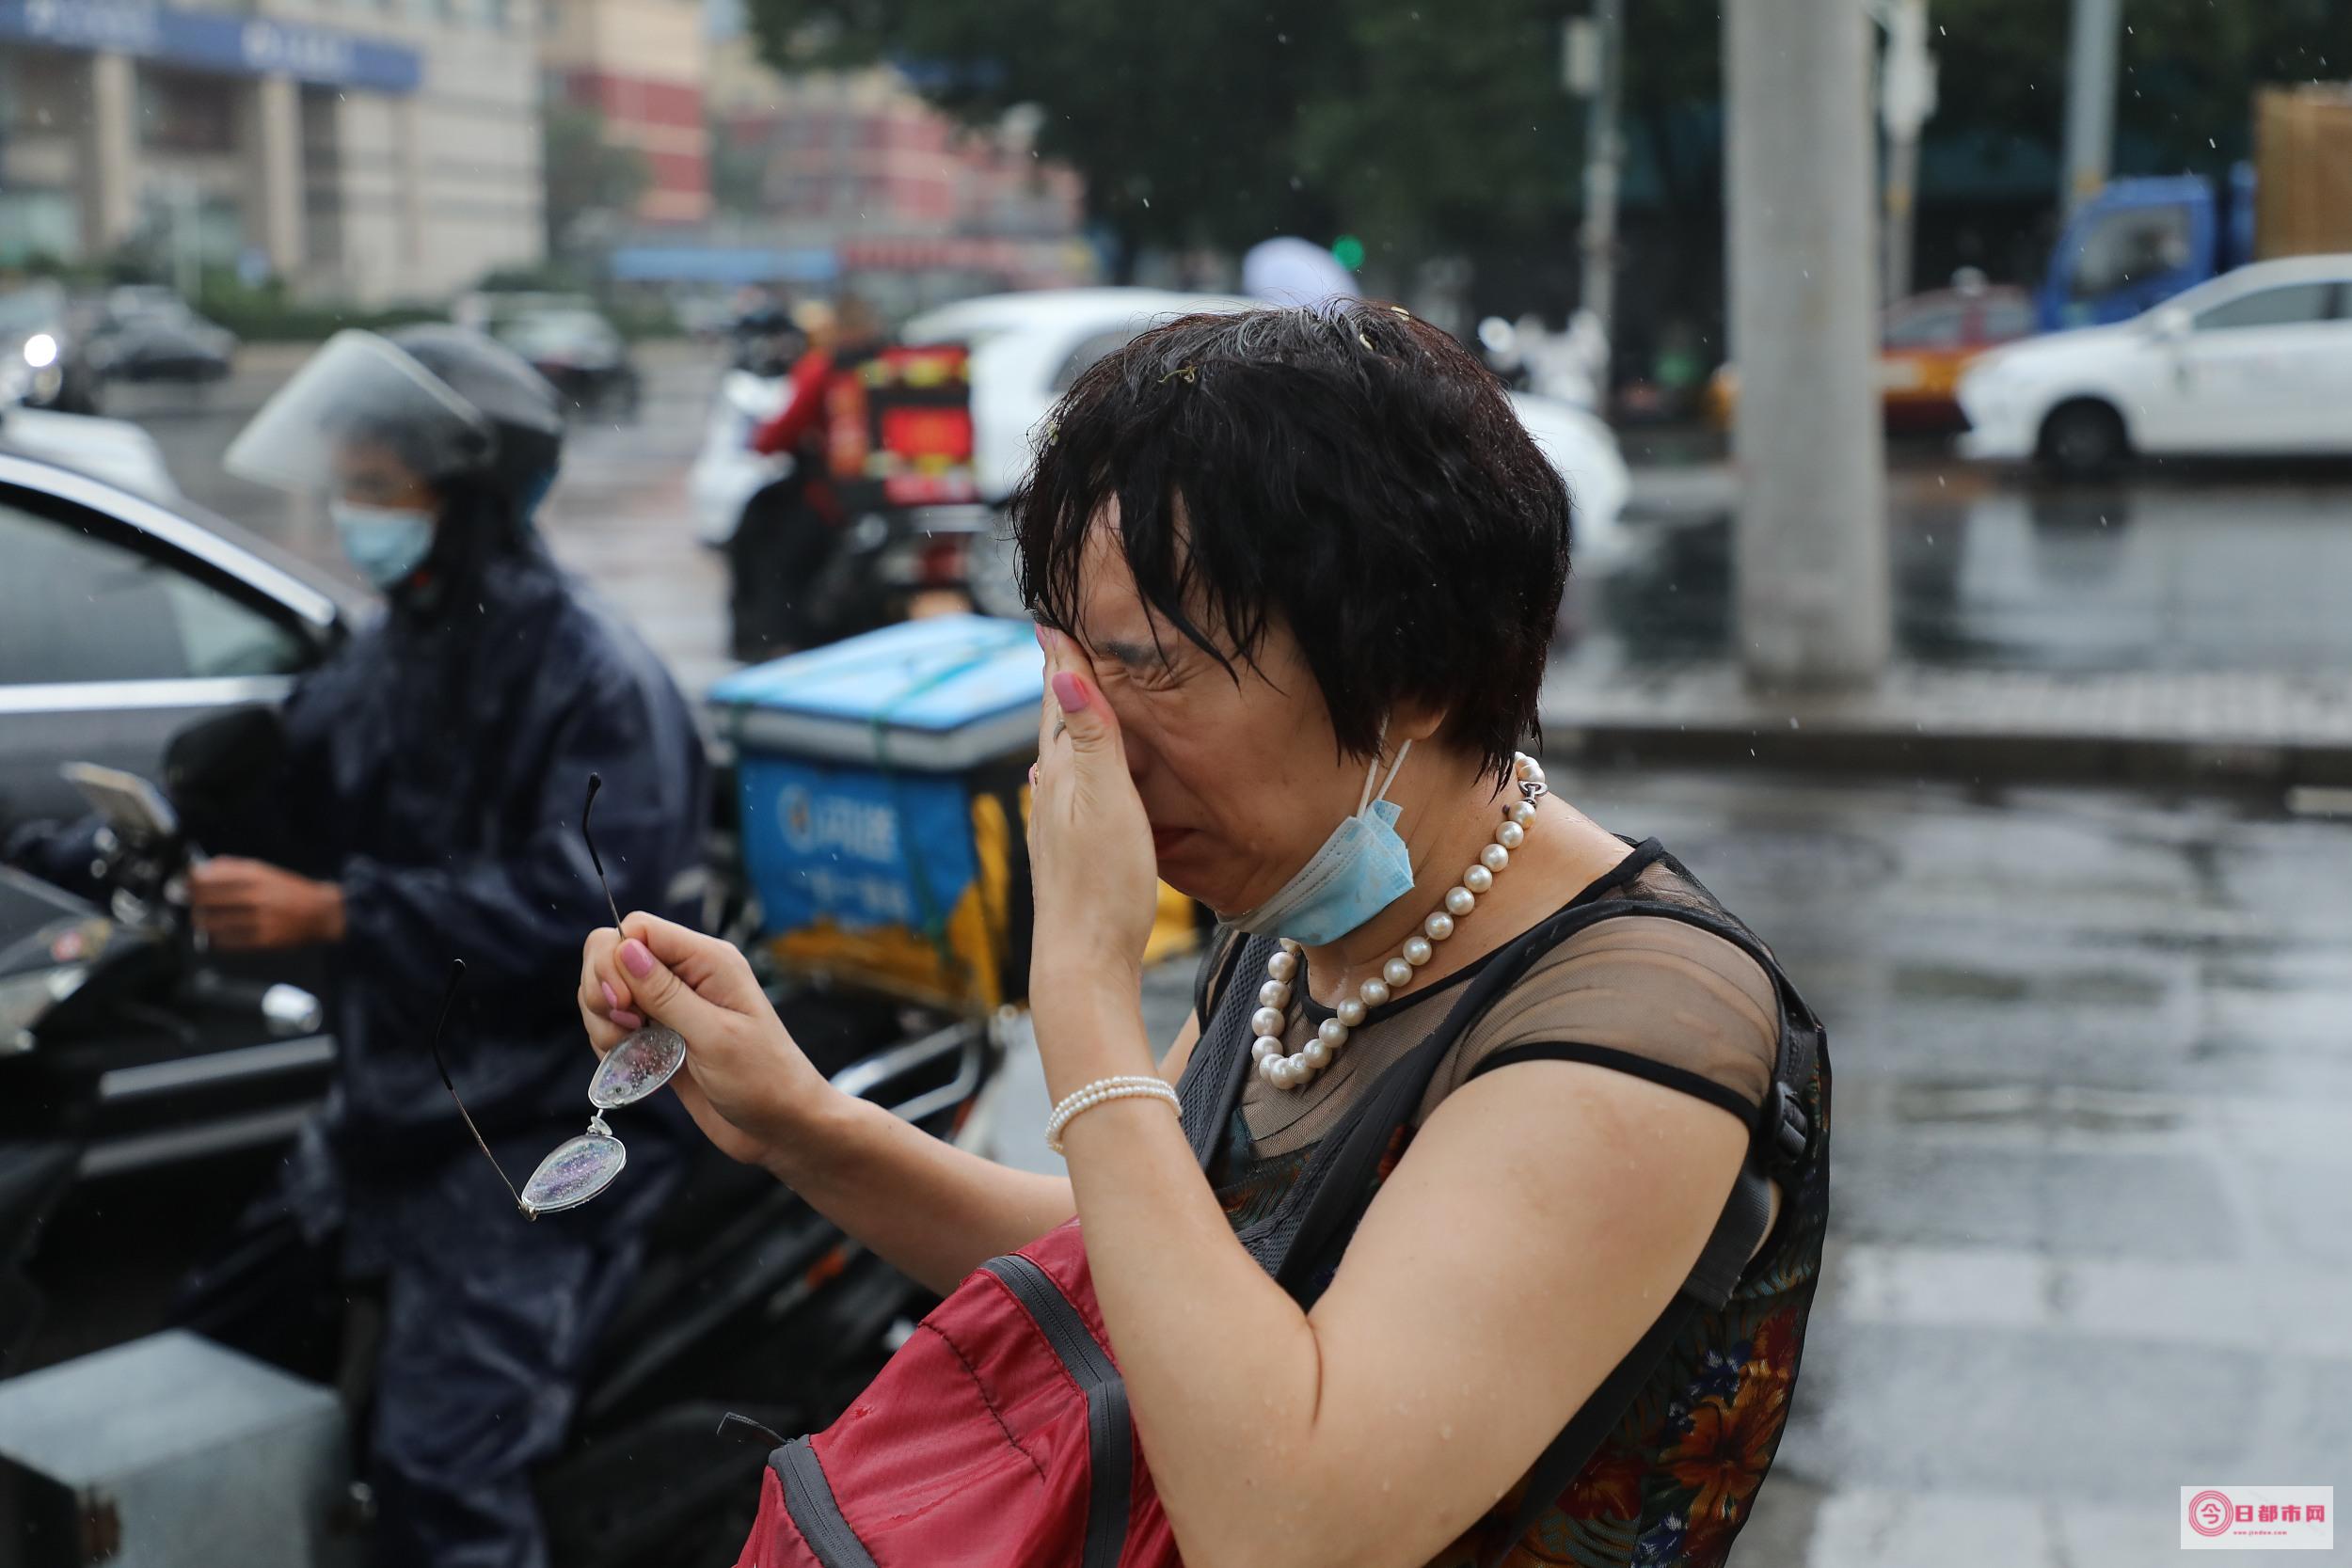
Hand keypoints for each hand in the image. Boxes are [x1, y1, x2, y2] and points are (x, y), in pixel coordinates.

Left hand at [187, 857, 344, 949]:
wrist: (320, 912)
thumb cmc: (288, 890)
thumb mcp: (264, 871)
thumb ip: (232, 868)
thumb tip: (200, 870)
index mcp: (255, 876)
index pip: (209, 877)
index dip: (190, 880)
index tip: (184, 882)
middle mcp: (255, 896)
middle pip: (206, 899)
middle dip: (191, 900)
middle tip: (186, 900)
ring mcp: (258, 920)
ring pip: (213, 922)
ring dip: (200, 920)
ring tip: (198, 917)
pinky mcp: (261, 940)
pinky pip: (227, 941)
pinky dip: (215, 937)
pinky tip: (214, 933)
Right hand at [580, 912, 831, 1167]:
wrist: (782, 1125)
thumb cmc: (763, 1079)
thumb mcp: (714, 1036)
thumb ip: (666, 994)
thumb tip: (623, 947)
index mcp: (708, 961)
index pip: (638, 928)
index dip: (615, 959)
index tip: (623, 1004)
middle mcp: (687, 975)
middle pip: (613, 954)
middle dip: (602, 990)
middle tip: (627, 1027)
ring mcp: (672, 1005)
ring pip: (609, 990)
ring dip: (604, 1020)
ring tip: (630, 1048)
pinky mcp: (661, 1035)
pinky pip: (615, 1023)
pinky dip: (610, 1042)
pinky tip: (632, 1062)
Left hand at [1029, 628, 1159, 995]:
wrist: (1084, 964)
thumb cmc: (1103, 888)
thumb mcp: (1107, 802)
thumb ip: (1091, 737)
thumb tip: (1059, 668)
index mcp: (1063, 773)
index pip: (1058, 697)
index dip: (1061, 653)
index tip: (1054, 610)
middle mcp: (1052, 793)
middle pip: (1055, 722)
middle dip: (1061, 677)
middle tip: (1062, 633)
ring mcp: (1057, 824)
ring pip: (1062, 755)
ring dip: (1068, 718)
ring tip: (1072, 688)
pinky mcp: (1070, 851)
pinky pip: (1071, 787)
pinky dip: (1077, 761)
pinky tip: (1071, 773)